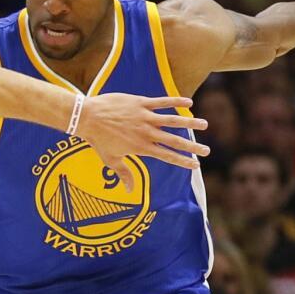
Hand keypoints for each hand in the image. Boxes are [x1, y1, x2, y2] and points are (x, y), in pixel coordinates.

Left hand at [76, 94, 208, 190]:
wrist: (87, 117)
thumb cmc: (97, 140)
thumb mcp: (110, 160)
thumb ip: (124, 174)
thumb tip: (129, 191)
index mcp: (141, 148)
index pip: (167, 156)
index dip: (183, 161)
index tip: (196, 165)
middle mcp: (146, 133)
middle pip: (175, 141)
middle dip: (192, 147)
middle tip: (207, 150)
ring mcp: (145, 117)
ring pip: (173, 120)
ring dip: (190, 122)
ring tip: (206, 125)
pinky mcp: (141, 103)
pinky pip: (162, 102)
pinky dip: (176, 101)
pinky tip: (190, 103)